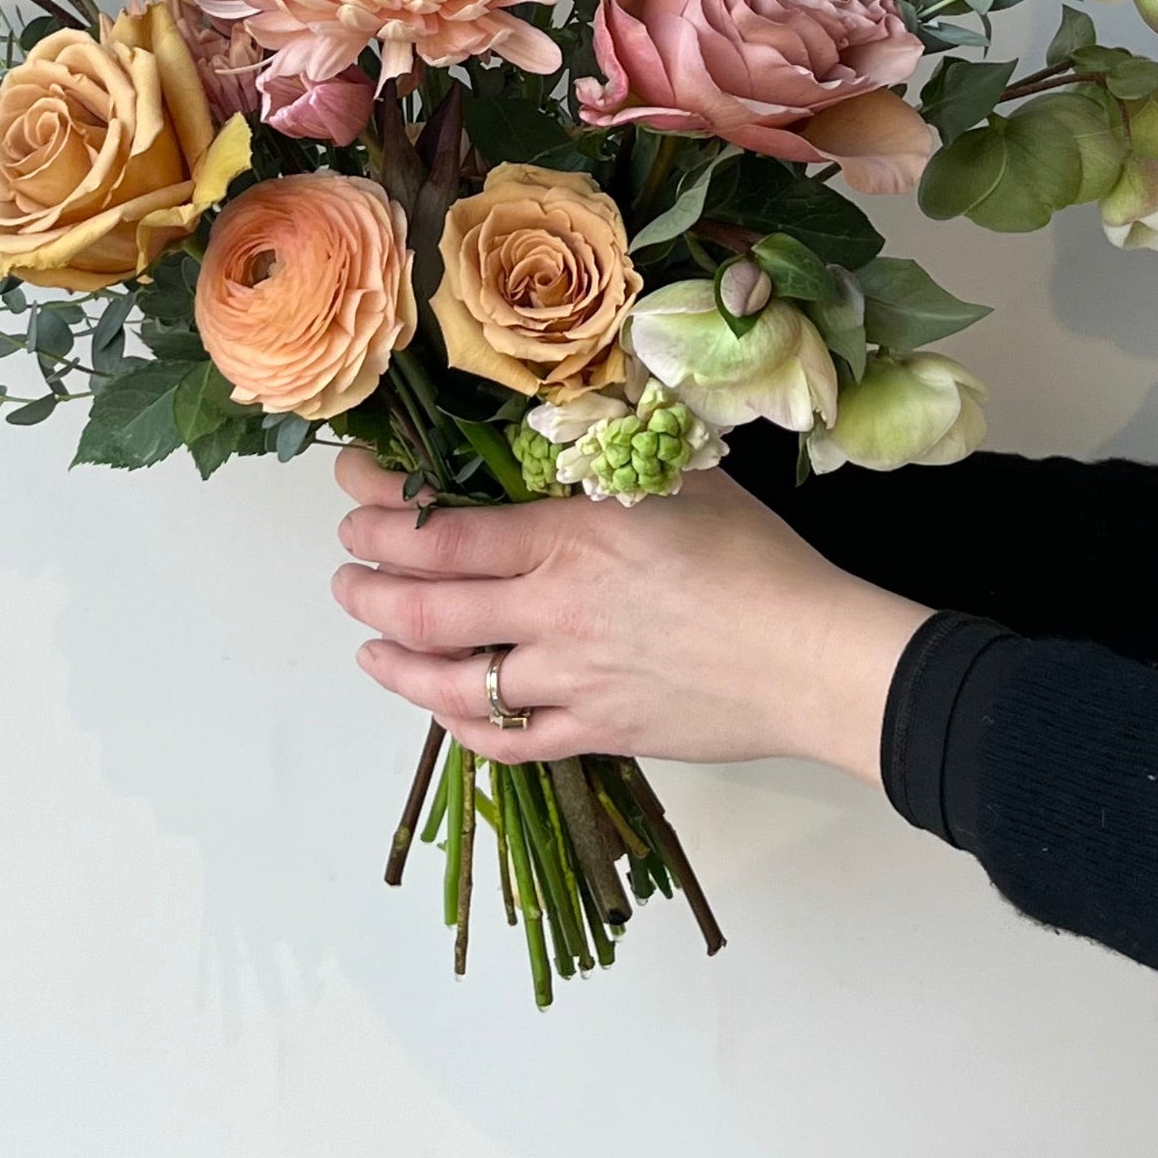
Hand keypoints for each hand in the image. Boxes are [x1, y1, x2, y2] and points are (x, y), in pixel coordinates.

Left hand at [331, 447, 928, 779]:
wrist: (813, 657)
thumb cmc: (758, 560)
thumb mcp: (682, 478)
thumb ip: (611, 455)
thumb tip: (572, 416)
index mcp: (568, 538)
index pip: (440, 529)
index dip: (379, 512)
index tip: (350, 494)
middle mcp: (553, 611)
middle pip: (426, 605)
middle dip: (367, 585)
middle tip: (344, 570)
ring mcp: (570, 681)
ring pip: (450, 682)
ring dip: (393, 659)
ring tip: (365, 642)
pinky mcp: (596, 732)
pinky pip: (508, 741)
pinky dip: (461, 727)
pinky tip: (442, 710)